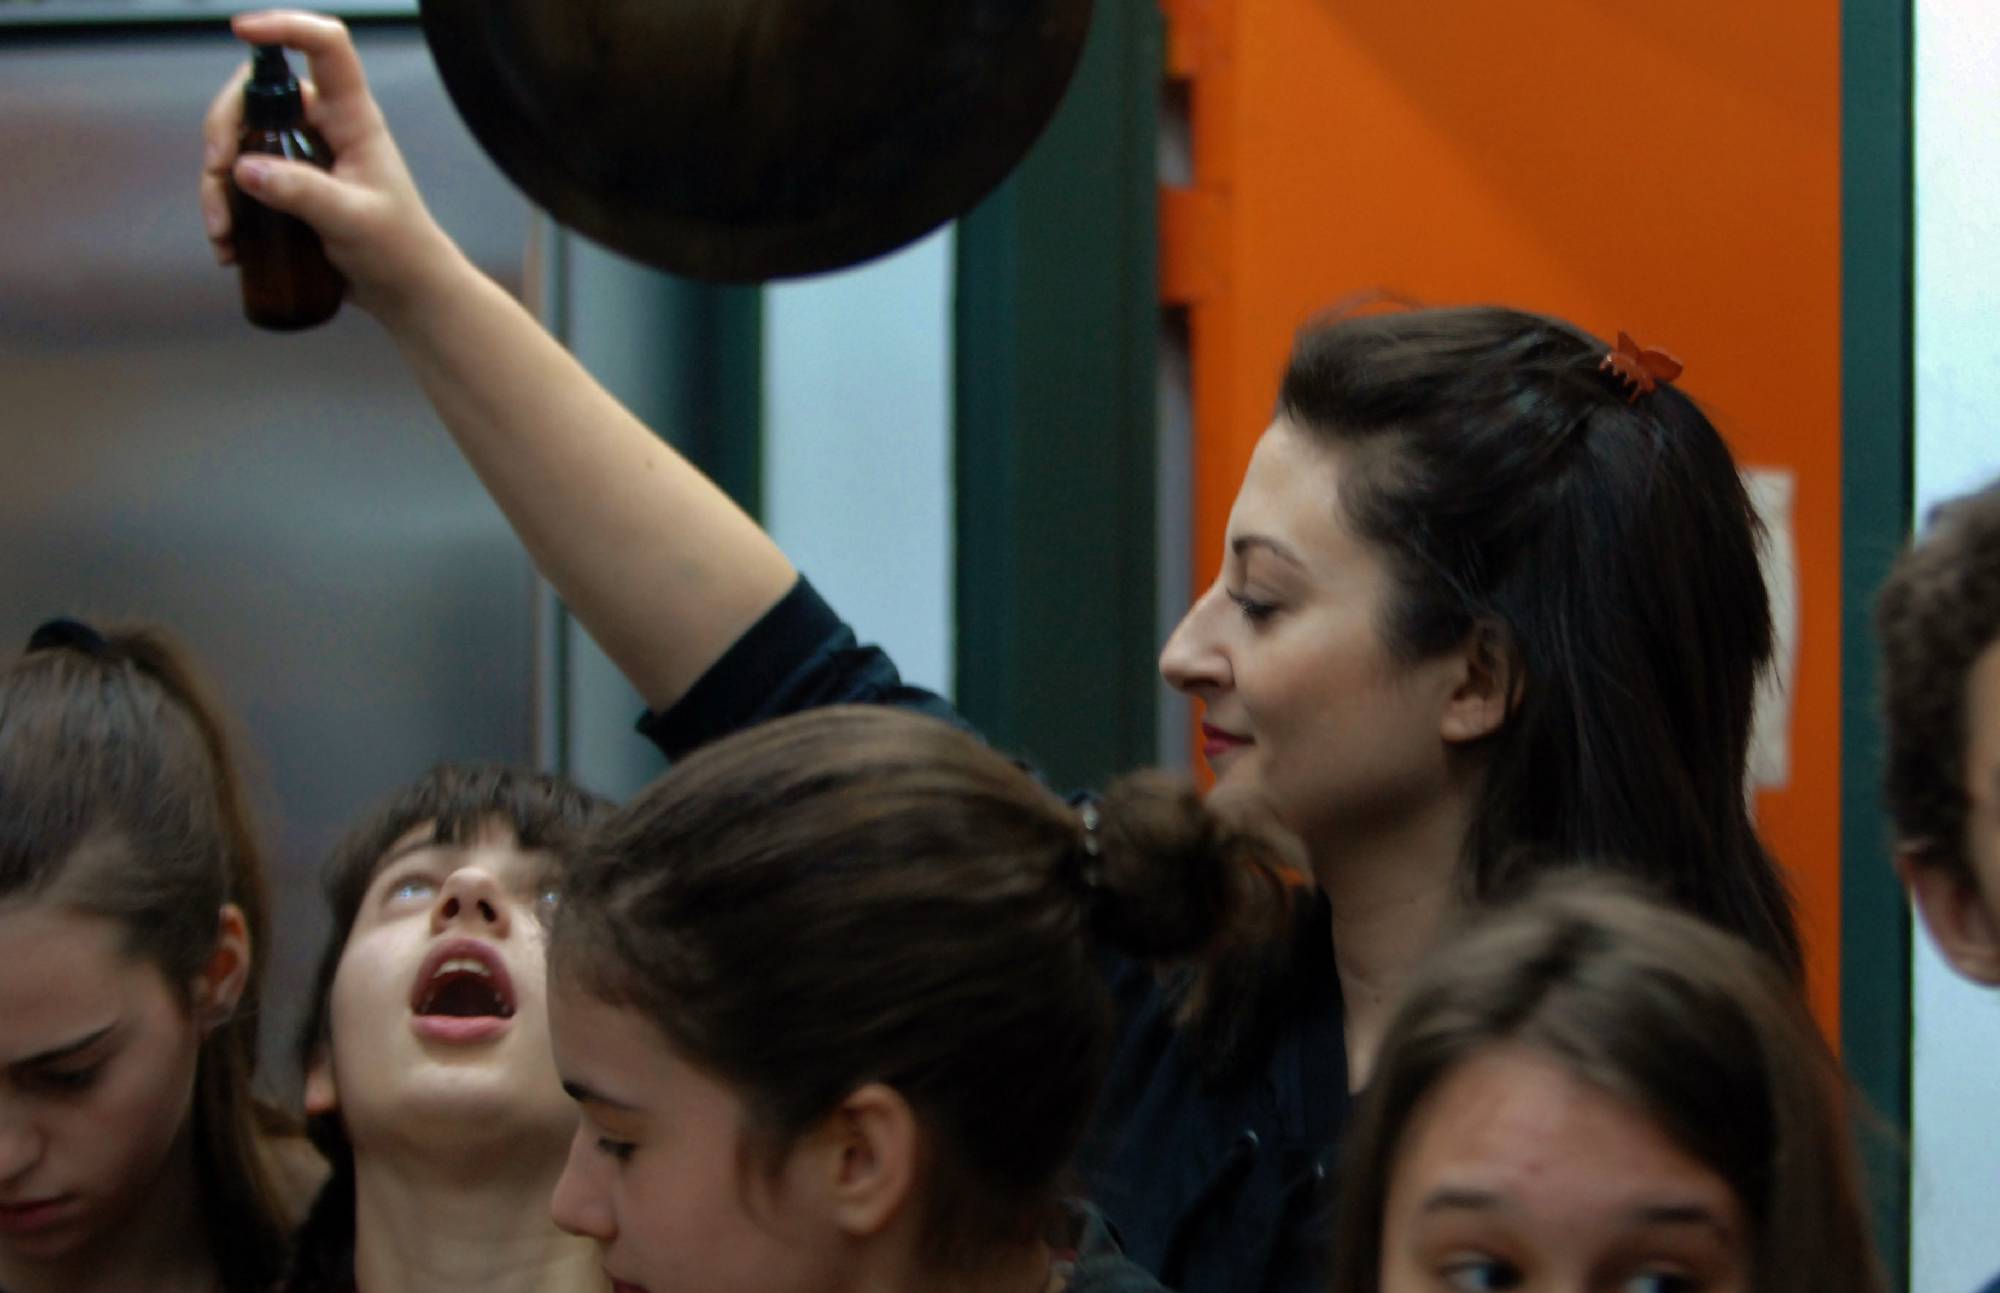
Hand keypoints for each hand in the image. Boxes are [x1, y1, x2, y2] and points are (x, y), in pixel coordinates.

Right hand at [199, 9, 465, 322]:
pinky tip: (229, 248)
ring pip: (238, 144)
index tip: (242, 31)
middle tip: (216, 175)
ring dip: (216, 185)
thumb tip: (244, 169)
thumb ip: (303, 193)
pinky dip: (226, 211)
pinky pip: (240, 182)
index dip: (287, 27)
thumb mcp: (354, 220)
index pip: (326, 48)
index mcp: (353, 118)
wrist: (404, 291)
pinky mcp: (285, 187)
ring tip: (223, 235)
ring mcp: (301, 156)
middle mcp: (323, 127)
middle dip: (223, 131)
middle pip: (256, 96)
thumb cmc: (398, 250)